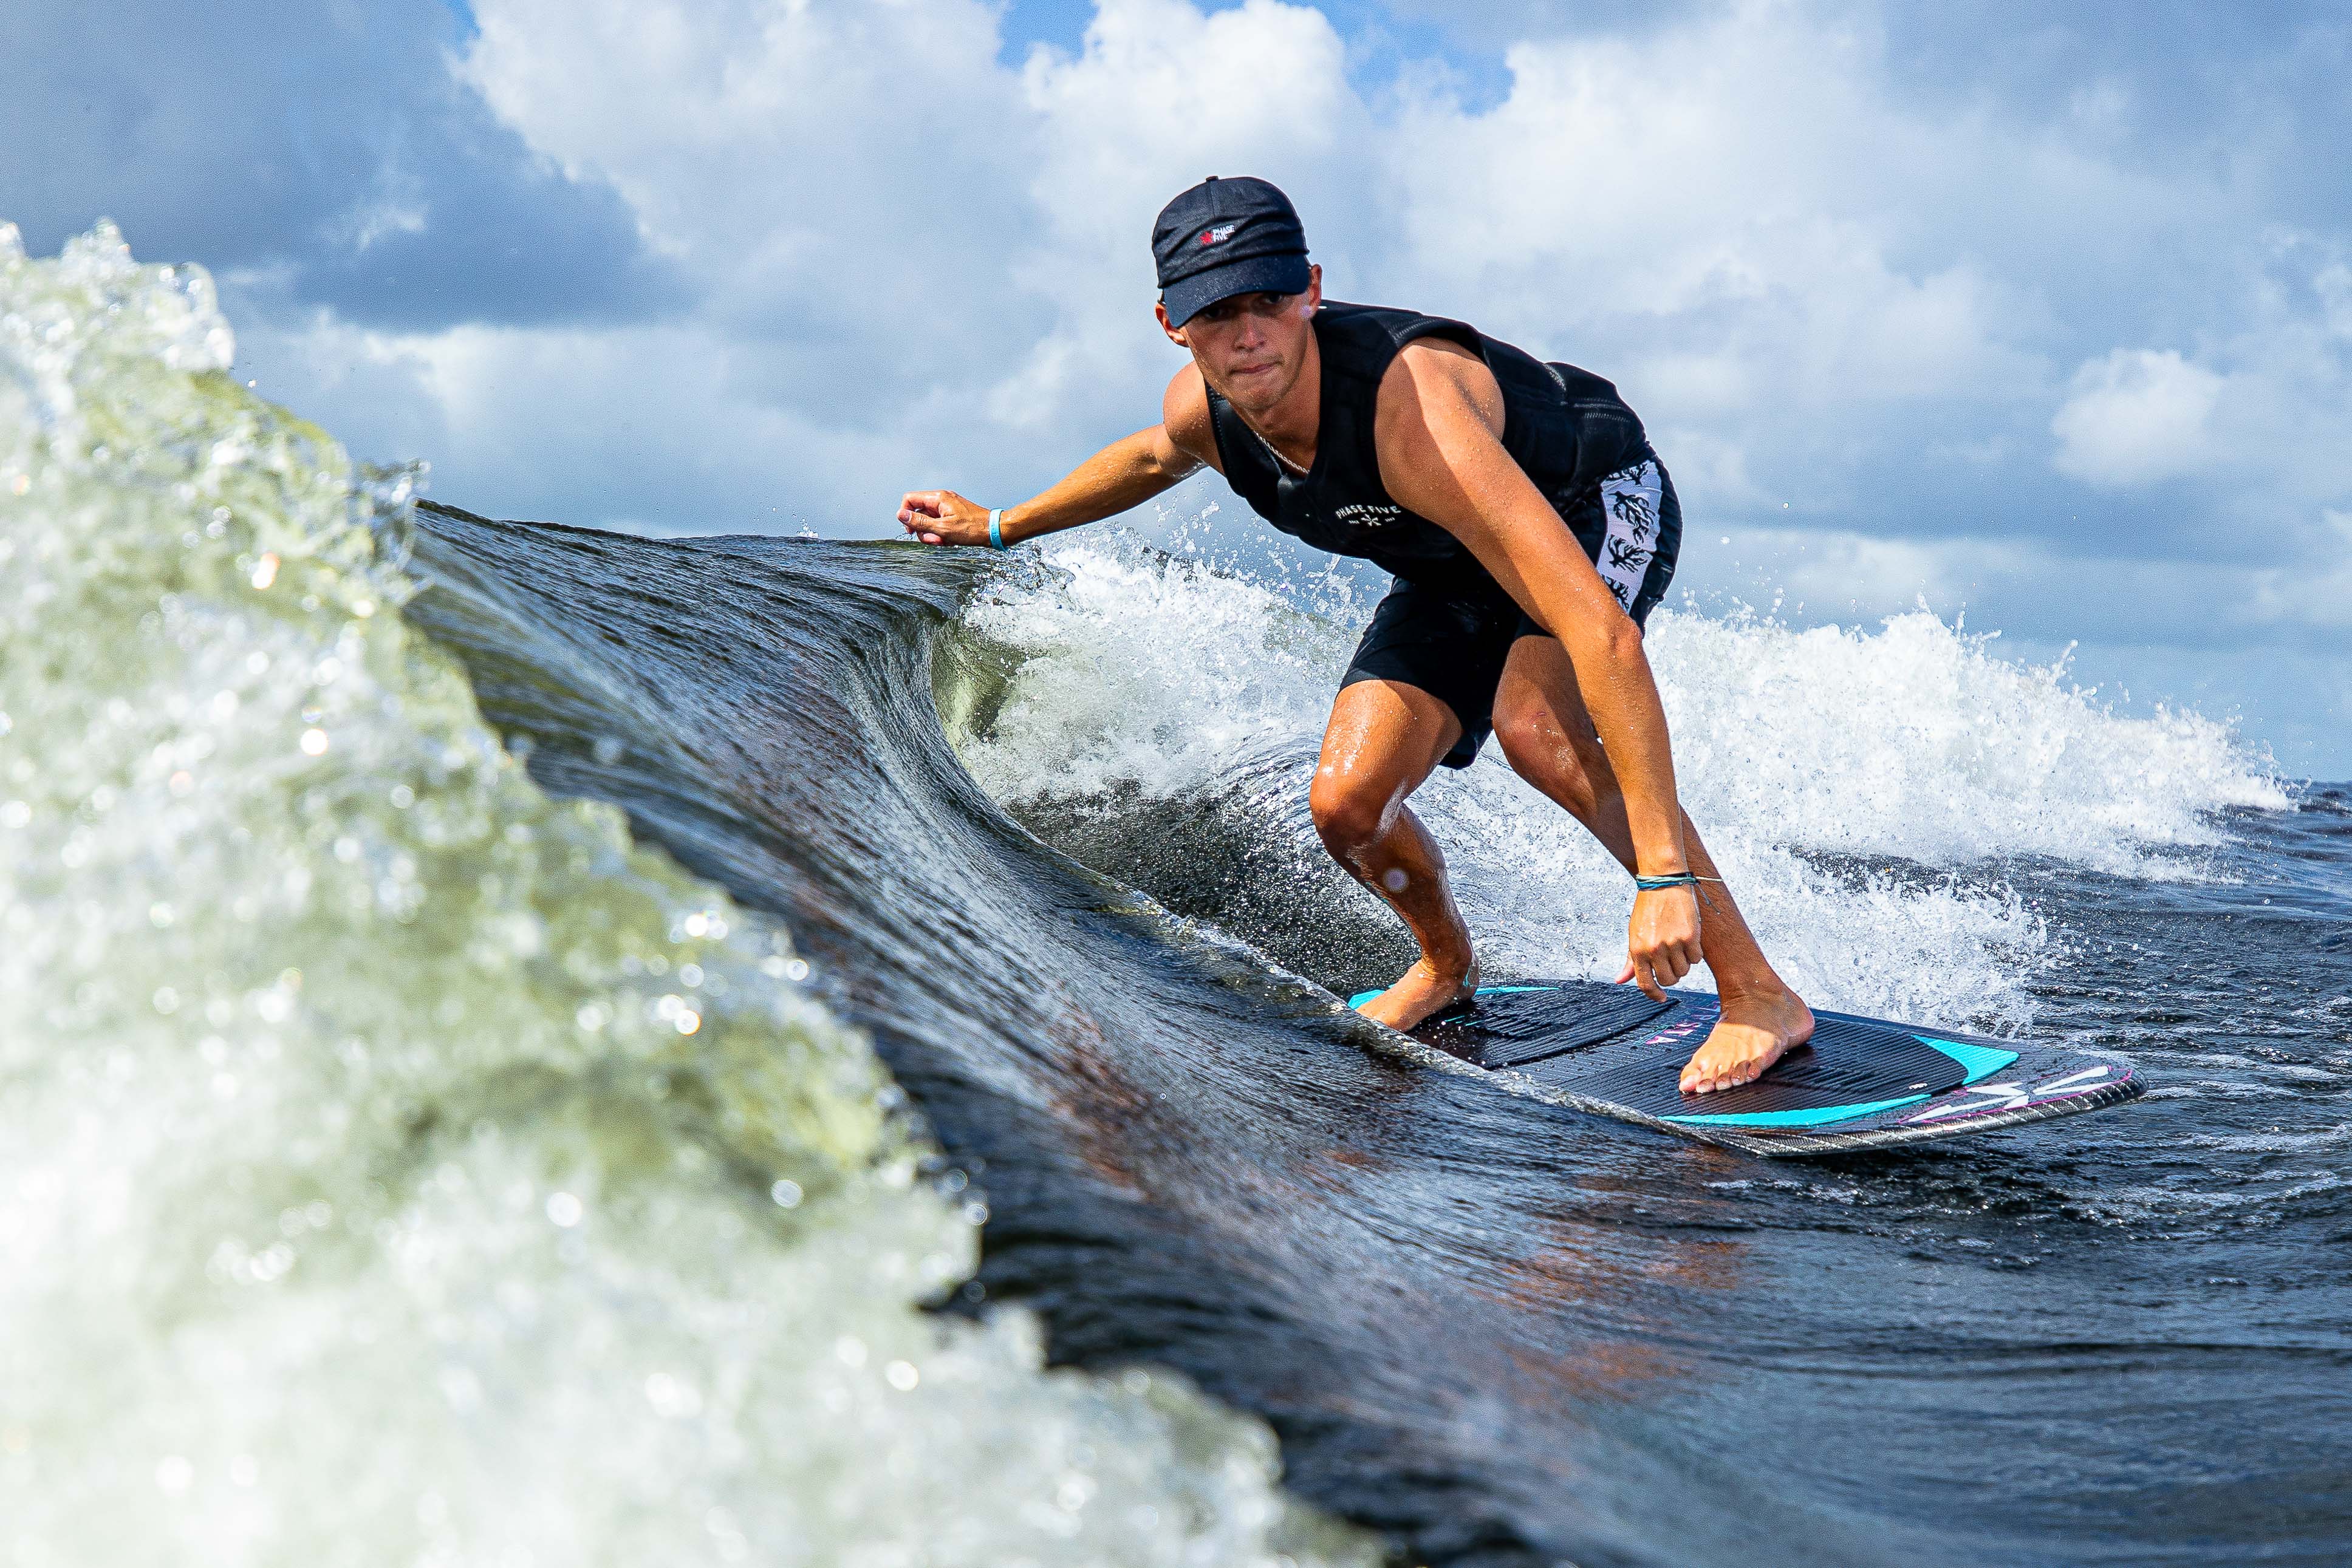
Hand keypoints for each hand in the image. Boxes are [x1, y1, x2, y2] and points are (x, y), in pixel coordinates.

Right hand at [897, 489, 993, 546]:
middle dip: (922, 530)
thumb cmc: (972, 529)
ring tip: (944, 542)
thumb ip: (919, 522)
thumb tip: (900, 515)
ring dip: (932, 535)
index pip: (910, 499)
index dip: (906, 515)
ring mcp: (948, 508)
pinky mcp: (953, 516)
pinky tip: (950, 541)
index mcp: (938, 498)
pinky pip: (939, 525)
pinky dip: (941, 535)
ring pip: (929, 522)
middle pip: (918, 513)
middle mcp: (942, 500)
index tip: (911, 531)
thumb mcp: (942, 528)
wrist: (995, 531)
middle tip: (934, 540)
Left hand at [1616, 884, 1702, 1000]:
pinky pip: (1696, 958)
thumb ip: (1631, 960)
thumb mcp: (1633, 934)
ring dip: (1683, 964)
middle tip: (1671, 963)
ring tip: (1678, 947)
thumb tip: (1620, 980)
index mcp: (1637, 950)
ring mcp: (1673, 943)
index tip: (1661, 997)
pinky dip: (1694, 953)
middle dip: (1672, 976)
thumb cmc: (1647, 909)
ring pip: (1684, 971)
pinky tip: (1688, 940)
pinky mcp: (1690, 936)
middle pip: (1669, 980)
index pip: (1645, 984)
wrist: (1663, 883)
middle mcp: (1654, 949)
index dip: (1654, 995)